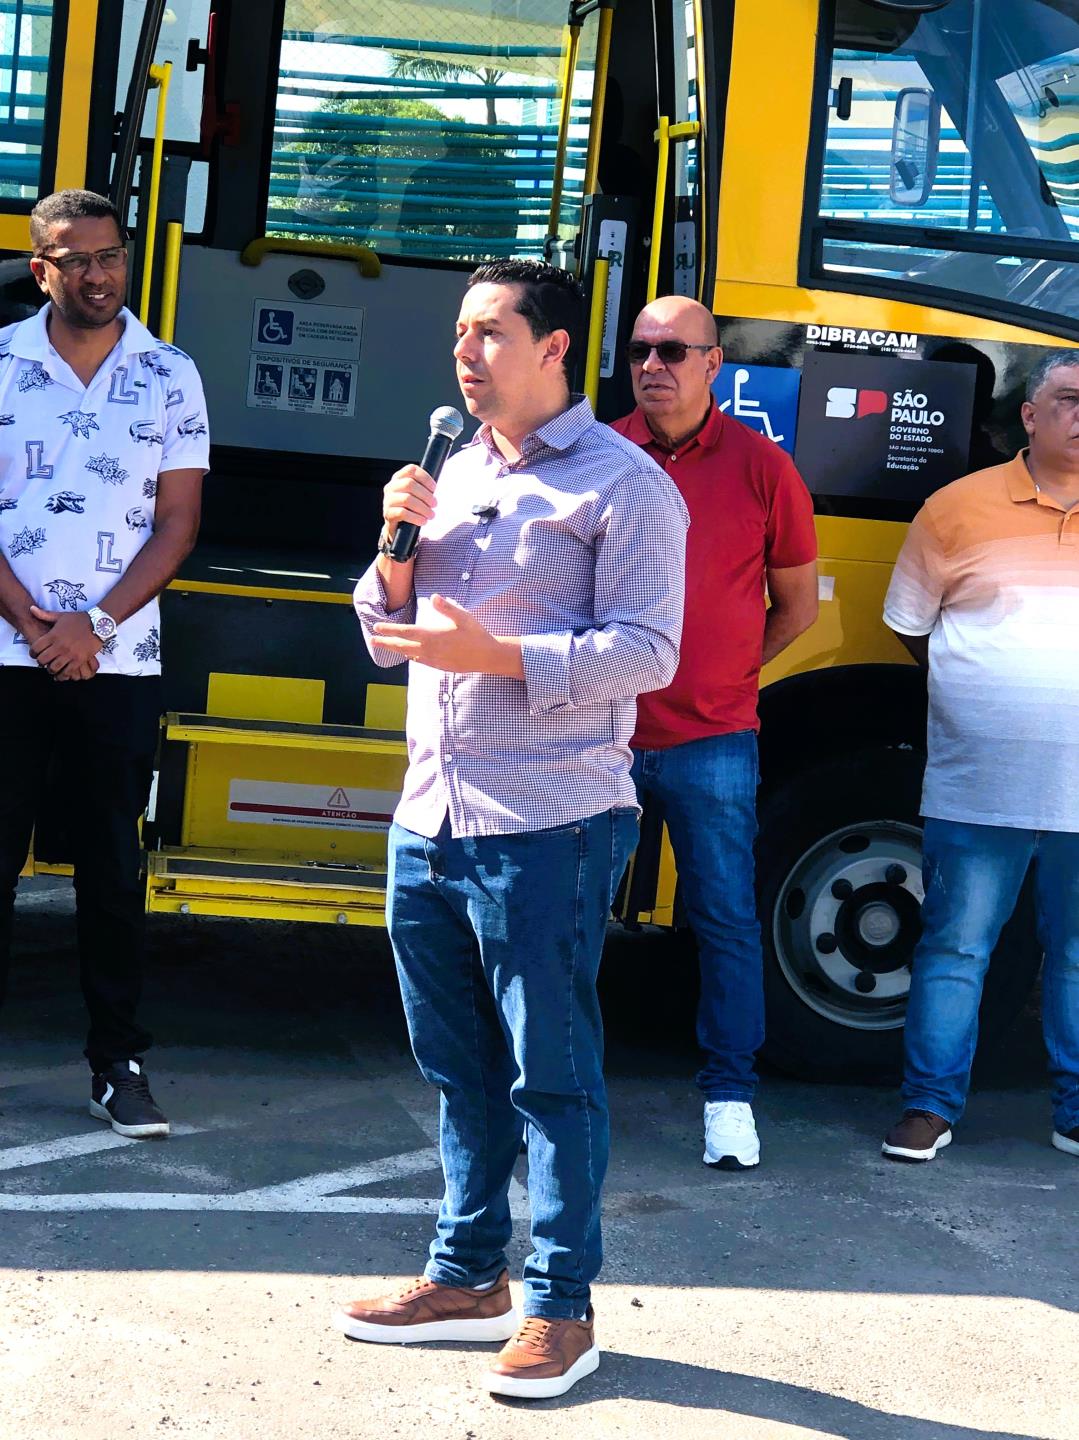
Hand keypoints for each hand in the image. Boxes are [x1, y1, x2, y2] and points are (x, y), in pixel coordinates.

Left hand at [28, 606, 101, 680]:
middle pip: (43, 660)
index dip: (32, 653)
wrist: (98, 624)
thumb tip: (31, 608)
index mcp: (53, 635)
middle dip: (41, 662)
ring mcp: (69, 654)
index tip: (34, 654)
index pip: (36, 648)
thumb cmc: (79, 619)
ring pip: (53, 668)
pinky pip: (68, 672)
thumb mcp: (60, 616)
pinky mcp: (79, 660)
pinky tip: (61, 675)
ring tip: (52, 669)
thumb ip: (45, 614)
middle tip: (43, 662)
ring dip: (51, 670)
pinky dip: (63, 676)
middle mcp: (59, 646)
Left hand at [373, 594, 522, 676]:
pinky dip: (412, 657)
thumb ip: (447, 607)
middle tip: (373, 641)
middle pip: (402, 646)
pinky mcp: (440, 666)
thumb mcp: (463, 617)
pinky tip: (410, 655)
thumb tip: (434, 596)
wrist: (488, 656)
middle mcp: (430, 650)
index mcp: (433, 636)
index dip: (390, 629)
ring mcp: (434, 660)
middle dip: (386, 643)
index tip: (377, 627)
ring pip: (410, 655)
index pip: (405, 632)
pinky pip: (421, 661)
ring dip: (397, 650)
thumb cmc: (476, 634)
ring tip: (388, 647)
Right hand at [383, 463, 436, 537]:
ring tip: (431, 514)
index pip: (411, 470)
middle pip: (409, 484)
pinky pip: (402, 513)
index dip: (425, 477)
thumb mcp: (415, 494)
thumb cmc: (410, 507)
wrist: (397, 526)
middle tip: (435, 504)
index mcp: (399, 477)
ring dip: (423, 508)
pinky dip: (415, 517)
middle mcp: (391, 486)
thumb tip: (437, 489)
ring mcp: (388, 500)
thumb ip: (423, 487)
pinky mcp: (388, 513)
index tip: (434, 488)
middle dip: (426, 495)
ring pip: (407, 499)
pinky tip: (423, 521)